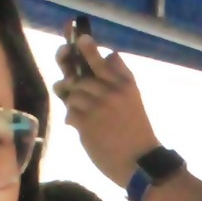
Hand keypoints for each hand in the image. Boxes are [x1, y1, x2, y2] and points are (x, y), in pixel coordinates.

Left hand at [50, 35, 162, 187]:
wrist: (140, 162)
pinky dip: (71, 118)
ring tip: (74, 106)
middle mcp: (113, 90)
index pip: (108, 58)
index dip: (90, 47)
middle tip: (62, 51)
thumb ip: (115, 83)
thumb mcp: (133, 102)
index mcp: (127, 84)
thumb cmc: (136, 133)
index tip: (80, 37)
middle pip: (83, 68)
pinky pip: (69, 111)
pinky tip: (78, 125)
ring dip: (69, 98)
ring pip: (72, 90)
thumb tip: (95, 65)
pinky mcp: (86, 122)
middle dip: (68, 58)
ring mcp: (98, 105)